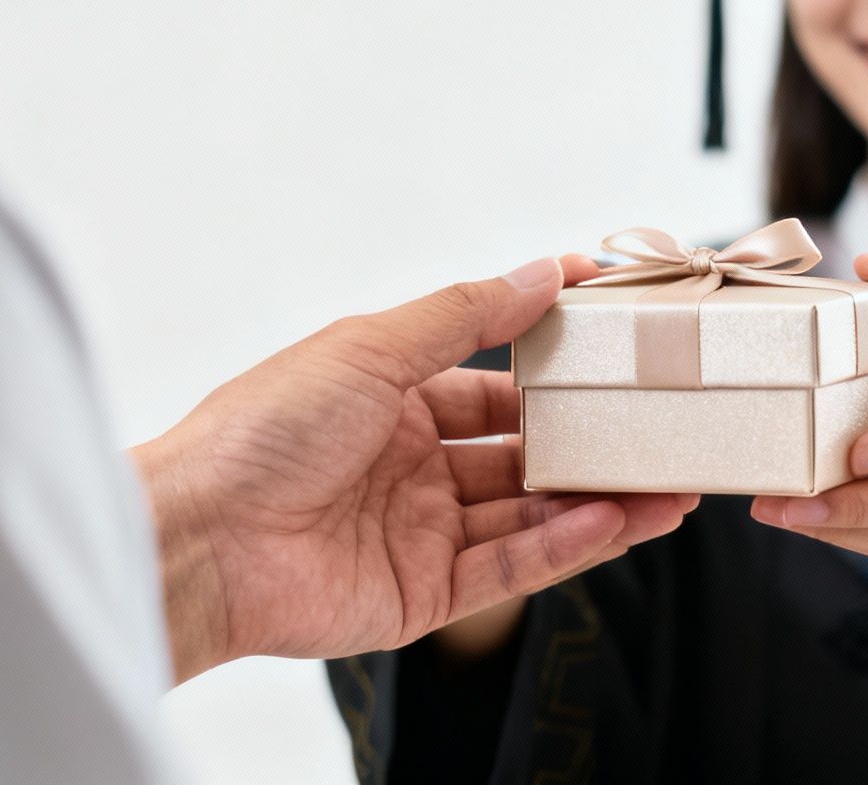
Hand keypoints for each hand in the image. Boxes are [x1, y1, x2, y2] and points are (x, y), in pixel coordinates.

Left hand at [132, 255, 698, 682]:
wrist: (198, 539)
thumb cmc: (259, 431)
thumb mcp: (370, 347)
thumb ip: (466, 314)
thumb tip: (543, 271)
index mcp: (390, 399)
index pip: (494, 379)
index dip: (553, 363)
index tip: (618, 339)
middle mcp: (410, 465)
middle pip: (523, 451)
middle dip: (592, 442)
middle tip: (662, 426)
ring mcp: (419, 532)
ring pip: (530, 512)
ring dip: (599, 498)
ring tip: (669, 486)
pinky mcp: (423, 596)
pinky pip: (510, 568)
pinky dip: (564, 545)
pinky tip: (613, 520)